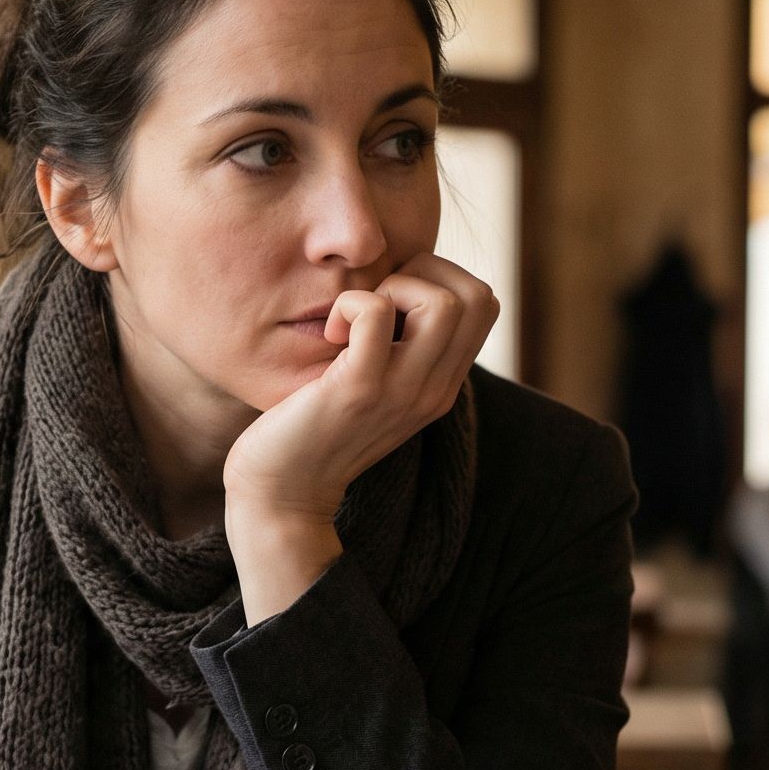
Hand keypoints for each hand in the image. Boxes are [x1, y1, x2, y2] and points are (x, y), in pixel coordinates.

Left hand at [222, 253, 496, 619]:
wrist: (282, 495)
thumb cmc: (314, 429)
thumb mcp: (375, 387)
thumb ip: (398, 347)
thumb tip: (397, 286)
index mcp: (442, 386)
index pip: (486, 303)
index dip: (441, 278)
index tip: (392, 300)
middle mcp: (434, 390)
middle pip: (478, 297)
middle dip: (424, 274)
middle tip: (375, 303)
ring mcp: (402, 392)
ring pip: (443, 303)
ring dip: (391, 288)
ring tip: (353, 321)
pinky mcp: (359, 390)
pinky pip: (375, 313)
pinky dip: (350, 304)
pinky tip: (329, 334)